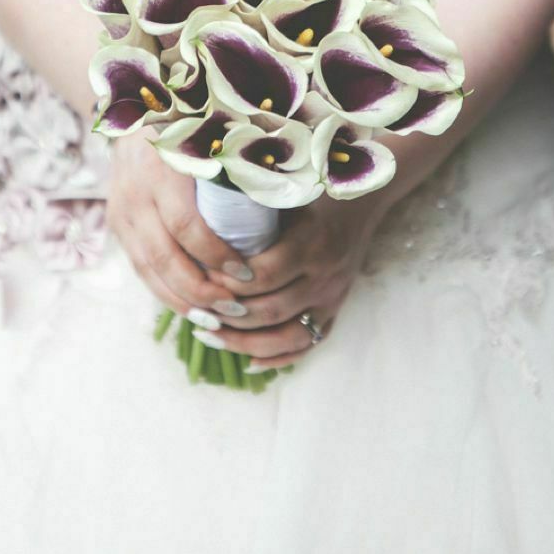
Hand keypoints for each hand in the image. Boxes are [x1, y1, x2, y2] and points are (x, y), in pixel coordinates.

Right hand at [106, 134, 249, 319]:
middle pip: (163, 256)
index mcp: (160, 171)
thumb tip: (283, 193)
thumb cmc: (187, 127)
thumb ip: (236, 163)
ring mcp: (121, 212)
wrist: (132, 116)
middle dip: (200, 289)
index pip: (186, 226)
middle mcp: (134, 194)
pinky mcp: (117, 225)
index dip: (216, 255)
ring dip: (181, 299)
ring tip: (213, 320)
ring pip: (147, 269)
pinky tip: (190, 309)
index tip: (247, 275)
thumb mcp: (209, 138)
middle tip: (234, 309)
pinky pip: (139, 268)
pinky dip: (164, 292)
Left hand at [194, 192, 387, 369]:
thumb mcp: (282, 193)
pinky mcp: (334, 312)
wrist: (359, 201)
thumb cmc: (307, 193)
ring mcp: (332, 299)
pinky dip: (277, 358)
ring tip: (208, 335)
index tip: (198, 280)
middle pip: (271, 310)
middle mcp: (324, 276)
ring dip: (243, 343)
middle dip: (228, 317)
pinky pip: (307, 346)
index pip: (264, 276)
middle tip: (195, 313)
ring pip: (287, 336)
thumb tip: (198, 218)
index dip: (228, 284)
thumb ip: (249, 207)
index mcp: (310, 243)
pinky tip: (246, 361)